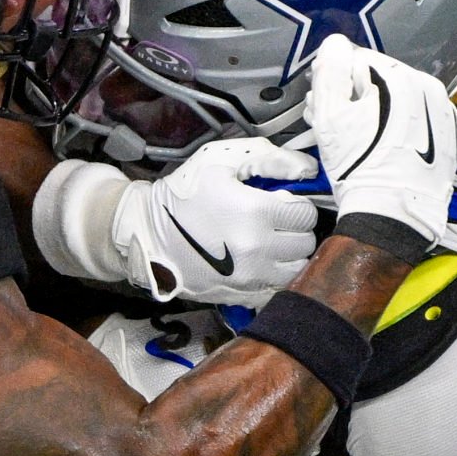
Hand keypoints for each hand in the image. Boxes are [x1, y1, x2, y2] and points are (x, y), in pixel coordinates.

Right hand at [125, 136, 319, 305]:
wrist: (147, 232)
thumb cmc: (184, 193)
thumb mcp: (222, 160)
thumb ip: (271, 159)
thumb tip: (309, 170)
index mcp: (255, 212)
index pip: (305, 214)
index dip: (296, 205)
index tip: (281, 203)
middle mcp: (257, 250)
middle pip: (305, 244)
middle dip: (295, 230)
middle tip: (276, 223)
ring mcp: (248, 277)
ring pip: (296, 270)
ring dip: (290, 256)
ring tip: (272, 244)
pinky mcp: (239, 296)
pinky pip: (276, 291)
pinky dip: (275, 278)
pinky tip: (260, 264)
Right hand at [299, 40, 453, 242]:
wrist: (394, 215)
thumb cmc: (359, 166)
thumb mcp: (330, 116)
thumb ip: (331, 71)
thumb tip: (336, 45)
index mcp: (401, 76)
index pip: (357, 60)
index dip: (333, 80)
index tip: (322, 104)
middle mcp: (427, 88)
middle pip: (379, 79)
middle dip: (352, 96)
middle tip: (331, 124)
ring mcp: (440, 112)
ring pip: (397, 99)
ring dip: (373, 111)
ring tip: (353, 139)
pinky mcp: (446, 136)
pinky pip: (414, 120)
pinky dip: (396, 127)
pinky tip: (380, 148)